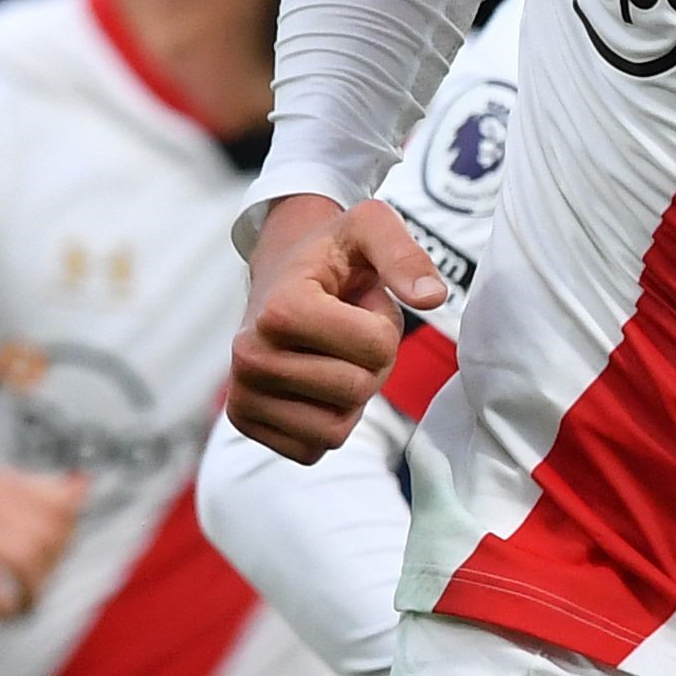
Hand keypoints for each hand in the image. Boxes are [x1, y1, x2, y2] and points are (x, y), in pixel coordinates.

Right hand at [0, 468, 87, 618]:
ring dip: (31, 594)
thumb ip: (40, 506)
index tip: (51, 562)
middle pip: (48, 534)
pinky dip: (4, 608)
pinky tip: (1, 616)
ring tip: (22, 607)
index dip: (67, 541)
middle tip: (32, 592)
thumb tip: (83, 486)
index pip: (62, 506)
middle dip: (49, 571)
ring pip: (23, 558)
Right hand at [230, 195, 447, 462]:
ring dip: (350, 397)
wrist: (279, 274)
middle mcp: (249, 356)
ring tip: (331, 355)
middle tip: (348, 331)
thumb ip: (404, 255)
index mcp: (279, 309)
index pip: (375, 348)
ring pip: (336, 429)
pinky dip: (328, 421)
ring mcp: (242, 393)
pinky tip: (313, 383)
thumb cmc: (330, 254)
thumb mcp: (370, 228)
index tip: (358, 305)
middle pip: (356, 390)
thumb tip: (433, 297)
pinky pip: (315, 447)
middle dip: (370, 364)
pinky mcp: (246, 422)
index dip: (384, 327)